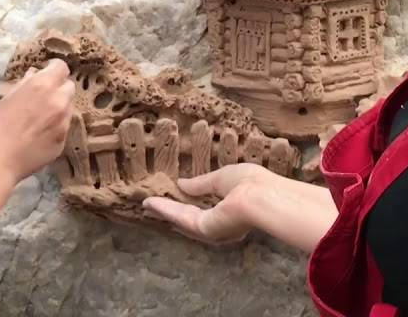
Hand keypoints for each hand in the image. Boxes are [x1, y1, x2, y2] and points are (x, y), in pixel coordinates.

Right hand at [0, 60, 74, 181]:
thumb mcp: (5, 99)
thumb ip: (24, 86)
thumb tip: (34, 75)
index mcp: (42, 86)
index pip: (61, 67)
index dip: (53, 69)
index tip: (46, 73)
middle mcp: (59, 102)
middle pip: (69, 87)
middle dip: (58, 89)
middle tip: (43, 97)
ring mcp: (64, 124)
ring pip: (68, 109)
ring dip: (59, 108)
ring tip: (39, 119)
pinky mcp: (63, 143)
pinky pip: (63, 128)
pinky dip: (55, 128)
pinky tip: (38, 136)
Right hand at [143, 163, 275, 243]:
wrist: (261, 197)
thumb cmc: (249, 183)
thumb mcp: (222, 178)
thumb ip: (201, 184)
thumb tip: (182, 184)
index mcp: (230, 210)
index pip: (207, 208)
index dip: (189, 202)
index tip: (174, 194)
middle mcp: (221, 223)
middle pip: (191, 218)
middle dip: (172, 211)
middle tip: (153, 205)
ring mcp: (212, 228)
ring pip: (183, 219)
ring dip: (164, 211)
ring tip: (147, 203)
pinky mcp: (204, 229)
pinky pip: (181, 217)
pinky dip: (165, 209)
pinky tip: (151, 203)